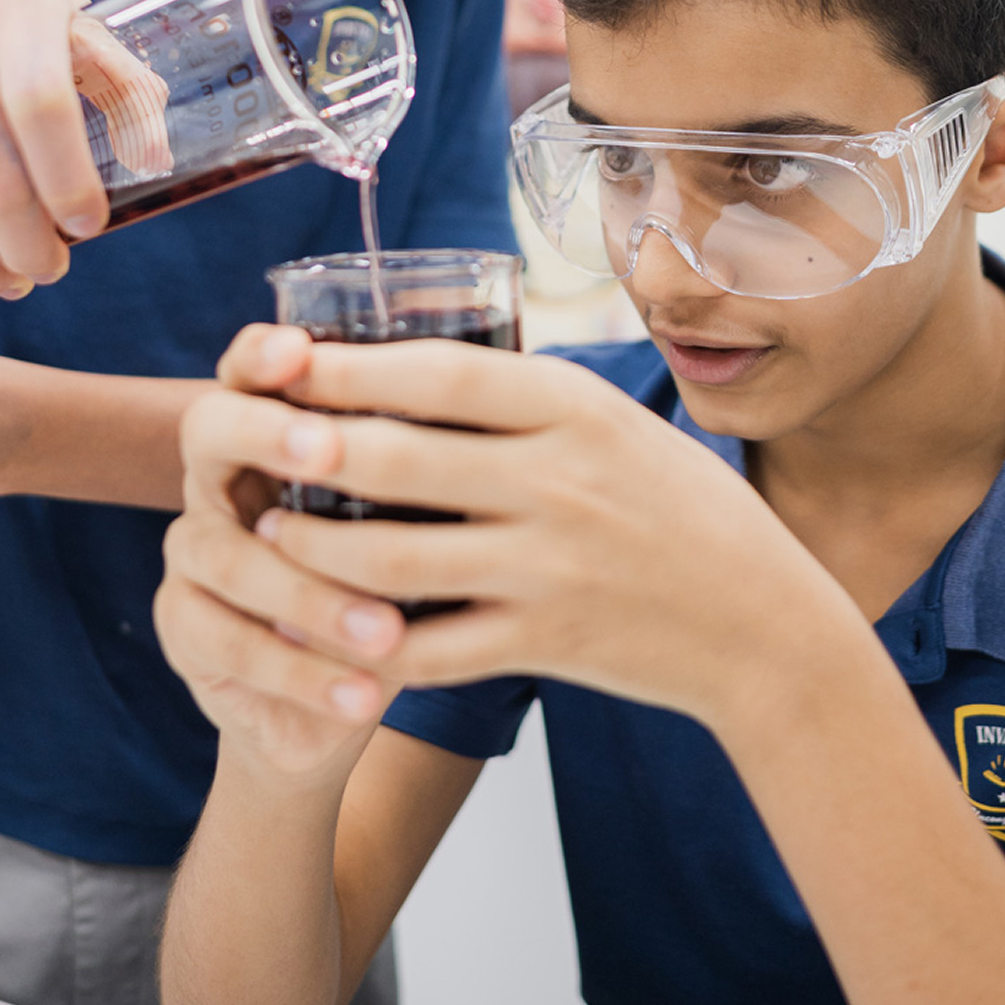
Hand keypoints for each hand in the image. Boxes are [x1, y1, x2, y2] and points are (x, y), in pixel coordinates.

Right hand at [155, 327, 410, 781]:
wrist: (345, 692)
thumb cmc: (398, 581)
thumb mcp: (423, 523)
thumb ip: (431, 475)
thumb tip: (497, 437)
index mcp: (272, 432)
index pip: (250, 370)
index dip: (262, 355)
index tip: (299, 350)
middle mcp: (218, 476)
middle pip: (208, 431)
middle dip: (265, 435)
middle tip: (324, 450)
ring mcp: (191, 548)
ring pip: (229, 557)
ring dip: (311, 595)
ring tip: (385, 632)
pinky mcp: (182, 624)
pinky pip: (230, 642)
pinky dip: (303, 672)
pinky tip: (361, 695)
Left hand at [195, 325, 859, 729]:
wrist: (764, 626)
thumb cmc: (681, 510)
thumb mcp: (618, 424)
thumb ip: (526, 400)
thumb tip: (408, 356)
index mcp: (575, 410)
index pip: (441, 372)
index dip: (347, 365)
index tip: (279, 356)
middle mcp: (560, 483)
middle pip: (399, 460)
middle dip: (305, 449)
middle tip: (241, 440)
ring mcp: (549, 569)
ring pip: (392, 562)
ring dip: (311, 551)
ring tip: (265, 532)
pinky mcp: (542, 644)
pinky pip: (426, 648)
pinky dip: (360, 642)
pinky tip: (318, 624)